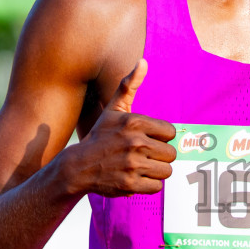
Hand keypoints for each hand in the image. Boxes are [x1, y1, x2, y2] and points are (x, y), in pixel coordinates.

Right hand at [55, 59, 176, 196]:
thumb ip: (130, 85)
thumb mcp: (114, 109)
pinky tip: (135, 178)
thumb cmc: (101, 136)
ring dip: (155, 171)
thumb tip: (143, 61)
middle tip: (142, 155)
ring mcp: (132, 164)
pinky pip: (157, 187)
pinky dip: (148, 185)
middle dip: (159, 156)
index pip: (170, 132)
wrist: (78, 166)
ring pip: (166, 171)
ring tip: (139, 166)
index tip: (146, 138)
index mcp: (135, 122)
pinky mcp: (130, 184)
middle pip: (171, 154)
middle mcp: (135, 142)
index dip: (160, 137)